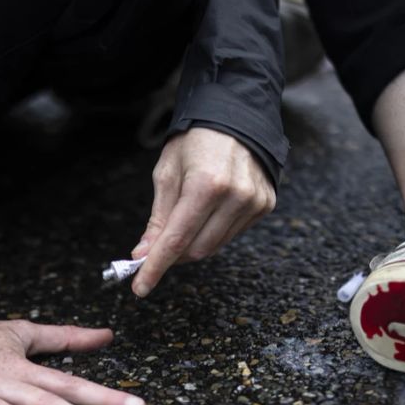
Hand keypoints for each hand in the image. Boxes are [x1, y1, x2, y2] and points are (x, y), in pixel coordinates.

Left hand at [130, 127, 275, 296]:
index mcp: (206, 184)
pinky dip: (214, 232)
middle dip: (173, 255)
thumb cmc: (195, 141)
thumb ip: (158, 218)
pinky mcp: (265, 205)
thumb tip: (143, 253)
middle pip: (196, 249)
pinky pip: (233, 234)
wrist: (236, 116)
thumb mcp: (168, 173)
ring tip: (186, 220)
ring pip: (215, 246)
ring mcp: (254, 202)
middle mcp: (235, 196)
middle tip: (157, 248)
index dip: (155, 267)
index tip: (140, 287)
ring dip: (194, 244)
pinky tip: (211, 211)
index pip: (176, 240)